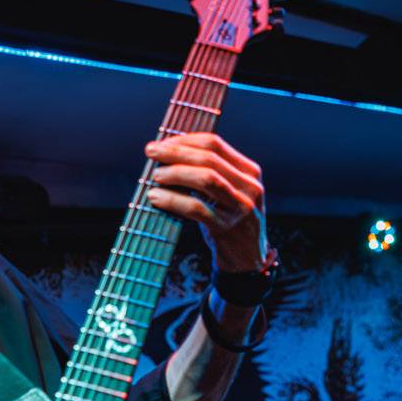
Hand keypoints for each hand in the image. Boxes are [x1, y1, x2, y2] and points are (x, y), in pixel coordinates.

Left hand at [145, 132, 267, 273]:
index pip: (215, 144)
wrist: (247, 260)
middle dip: (176, 153)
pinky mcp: (227, 228)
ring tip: (155, 176)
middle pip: (209, 159)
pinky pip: (196, 208)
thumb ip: (211, 173)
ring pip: (206, 179)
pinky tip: (156, 197)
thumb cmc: (230, 221)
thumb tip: (169, 154)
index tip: (163, 143)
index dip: (185, 140)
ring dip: (175, 173)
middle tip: (151, 152)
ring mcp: (241, 208)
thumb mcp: (230, 192)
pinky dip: (173, 200)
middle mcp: (249, 187)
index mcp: (249, 172)